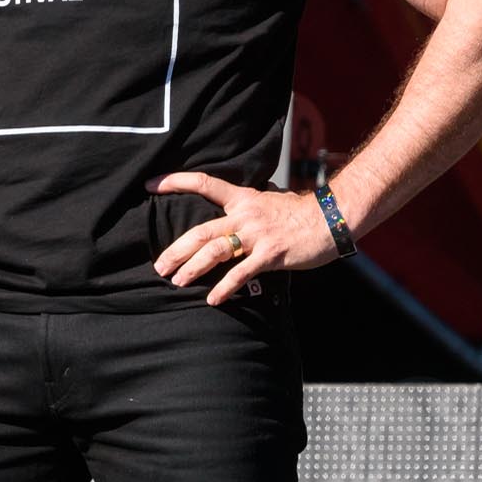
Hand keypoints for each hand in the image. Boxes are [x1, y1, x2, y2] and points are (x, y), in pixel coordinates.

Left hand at [148, 170, 340, 305]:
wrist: (331, 219)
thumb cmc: (300, 214)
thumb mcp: (270, 202)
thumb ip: (248, 209)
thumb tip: (234, 214)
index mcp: (243, 199)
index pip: (204, 184)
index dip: (175, 182)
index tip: (150, 184)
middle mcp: (245, 215)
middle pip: (201, 231)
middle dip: (176, 250)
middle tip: (159, 266)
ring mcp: (257, 235)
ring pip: (215, 251)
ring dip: (192, 268)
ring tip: (177, 282)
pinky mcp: (270, 254)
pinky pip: (241, 273)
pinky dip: (224, 288)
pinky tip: (212, 299)